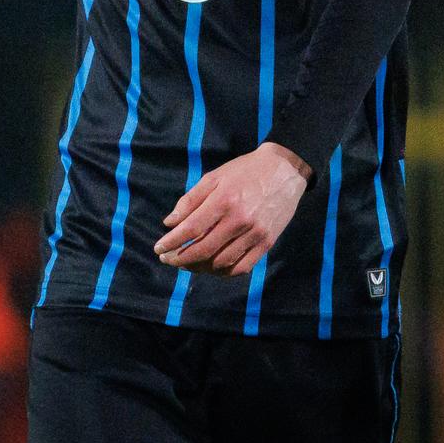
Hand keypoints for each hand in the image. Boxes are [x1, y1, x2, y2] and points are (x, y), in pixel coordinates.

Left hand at [153, 143, 310, 277]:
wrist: (284, 171)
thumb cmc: (244, 171)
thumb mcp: (213, 177)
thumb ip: (190, 200)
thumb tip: (170, 222)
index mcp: (224, 201)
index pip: (192, 229)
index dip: (172, 241)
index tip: (159, 248)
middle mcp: (240, 220)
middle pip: (204, 250)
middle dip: (181, 258)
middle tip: (168, 259)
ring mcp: (255, 234)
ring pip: (222, 262)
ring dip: (199, 268)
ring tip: (186, 264)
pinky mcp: (267, 243)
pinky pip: (242, 267)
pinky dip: (223, 272)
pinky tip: (211, 267)